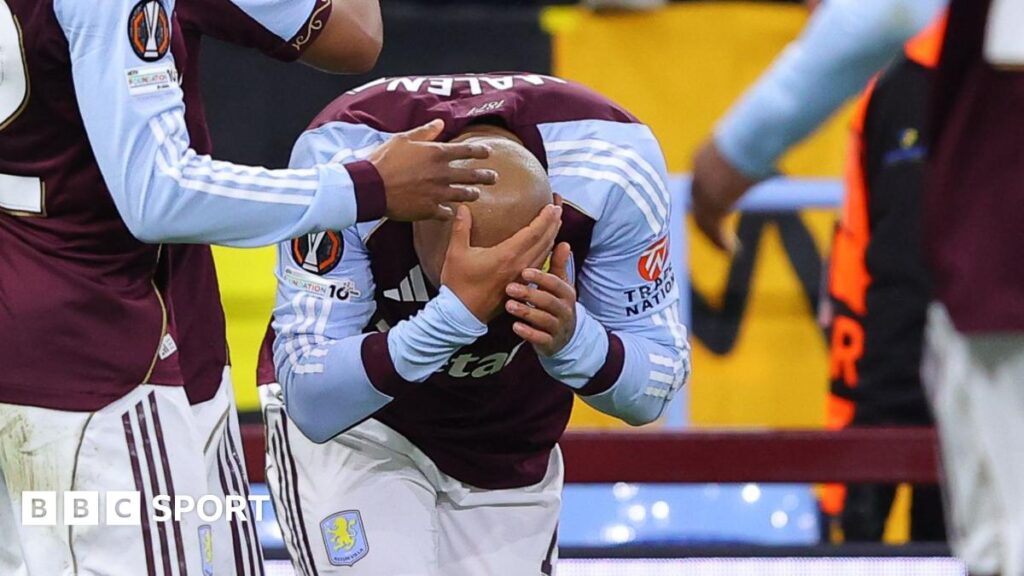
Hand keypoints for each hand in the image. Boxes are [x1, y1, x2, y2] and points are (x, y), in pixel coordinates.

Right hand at [368, 120, 498, 220]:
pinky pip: (445, 213)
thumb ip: (425, 132)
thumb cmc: (385, 160)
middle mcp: (442, 174)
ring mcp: (438, 193)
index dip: (480, 152)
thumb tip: (440, 123)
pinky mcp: (429, 210)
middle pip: (471, 175)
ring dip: (471, 194)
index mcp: (437, 154)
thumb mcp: (404, 139)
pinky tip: (450, 213)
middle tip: (494, 177)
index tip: (488, 153)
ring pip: (463, 195)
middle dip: (486, 176)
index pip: (466, 151)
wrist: (372, 187)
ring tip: (476, 194)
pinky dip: (448, 213)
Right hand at [442, 203, 562, 322]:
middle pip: (545, 241)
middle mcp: (519, 265)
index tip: (552, 205)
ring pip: (544, 253)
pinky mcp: (520, 285)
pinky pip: (539, 265)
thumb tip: (462, 207)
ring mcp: (521, 277)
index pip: (534, 233)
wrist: (461, 314)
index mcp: (507, 255)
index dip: (545, 218)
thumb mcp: (456, 253)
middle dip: (554, 223)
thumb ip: (461, 228)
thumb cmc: (458, 285)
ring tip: (556, 222)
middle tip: (559, 207)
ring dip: (553, 236)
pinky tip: (547, 246)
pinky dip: (546, 252)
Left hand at [504, 242, 575, 356]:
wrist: (564, 339)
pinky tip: (515, 326)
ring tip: (509, 305)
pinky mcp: (550, 343)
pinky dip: (528, 333)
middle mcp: (565, 310)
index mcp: (567, 294)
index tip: (524, 271)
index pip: (556, 284)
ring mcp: (558, 328)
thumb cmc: (556, 306)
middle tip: (510, 287)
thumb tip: (564, 242)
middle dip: (530, 294)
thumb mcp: (560, 287)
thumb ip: (558, 266)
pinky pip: (540, 338)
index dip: (541, 277)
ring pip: (544, 320)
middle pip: (549, 301)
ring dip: (526, 312)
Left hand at [690, 138, 758, 253]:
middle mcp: (697, 174)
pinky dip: (720, 241)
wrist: (753, 132)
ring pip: (702, 219)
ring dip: (713, 236)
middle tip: (718, 236)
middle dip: (706, 221)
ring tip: (727, 249)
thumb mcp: (754, 139)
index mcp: (702, 157)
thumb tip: (772, 143)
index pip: (699, 184)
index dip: (707, 199)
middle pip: (697, 203)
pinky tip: (732, 250)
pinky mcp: (713, 203)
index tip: (722, 210)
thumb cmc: (760, 130)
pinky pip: (712, 228)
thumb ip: (755, 146)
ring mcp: (703, 189)